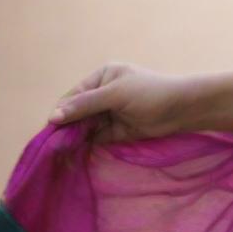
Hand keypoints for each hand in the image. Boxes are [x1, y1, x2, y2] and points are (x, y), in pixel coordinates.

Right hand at [48, 62, 193, 144]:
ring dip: (72, 139)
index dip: (61, 113)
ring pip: (82, 127)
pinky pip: (92, 138)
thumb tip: (53, 116)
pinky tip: (74, 154)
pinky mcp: (113, 130)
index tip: (51, 130)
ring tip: (62, 152)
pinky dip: (83, 145)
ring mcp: (107, 112)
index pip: (73, 96)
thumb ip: (86, 105)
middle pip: (75, 113)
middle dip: (65, 128)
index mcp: (101, 77)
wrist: (181, 109)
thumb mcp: (116, 94)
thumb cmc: (150, 92)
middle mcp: (101, 93)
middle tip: (54, 146)